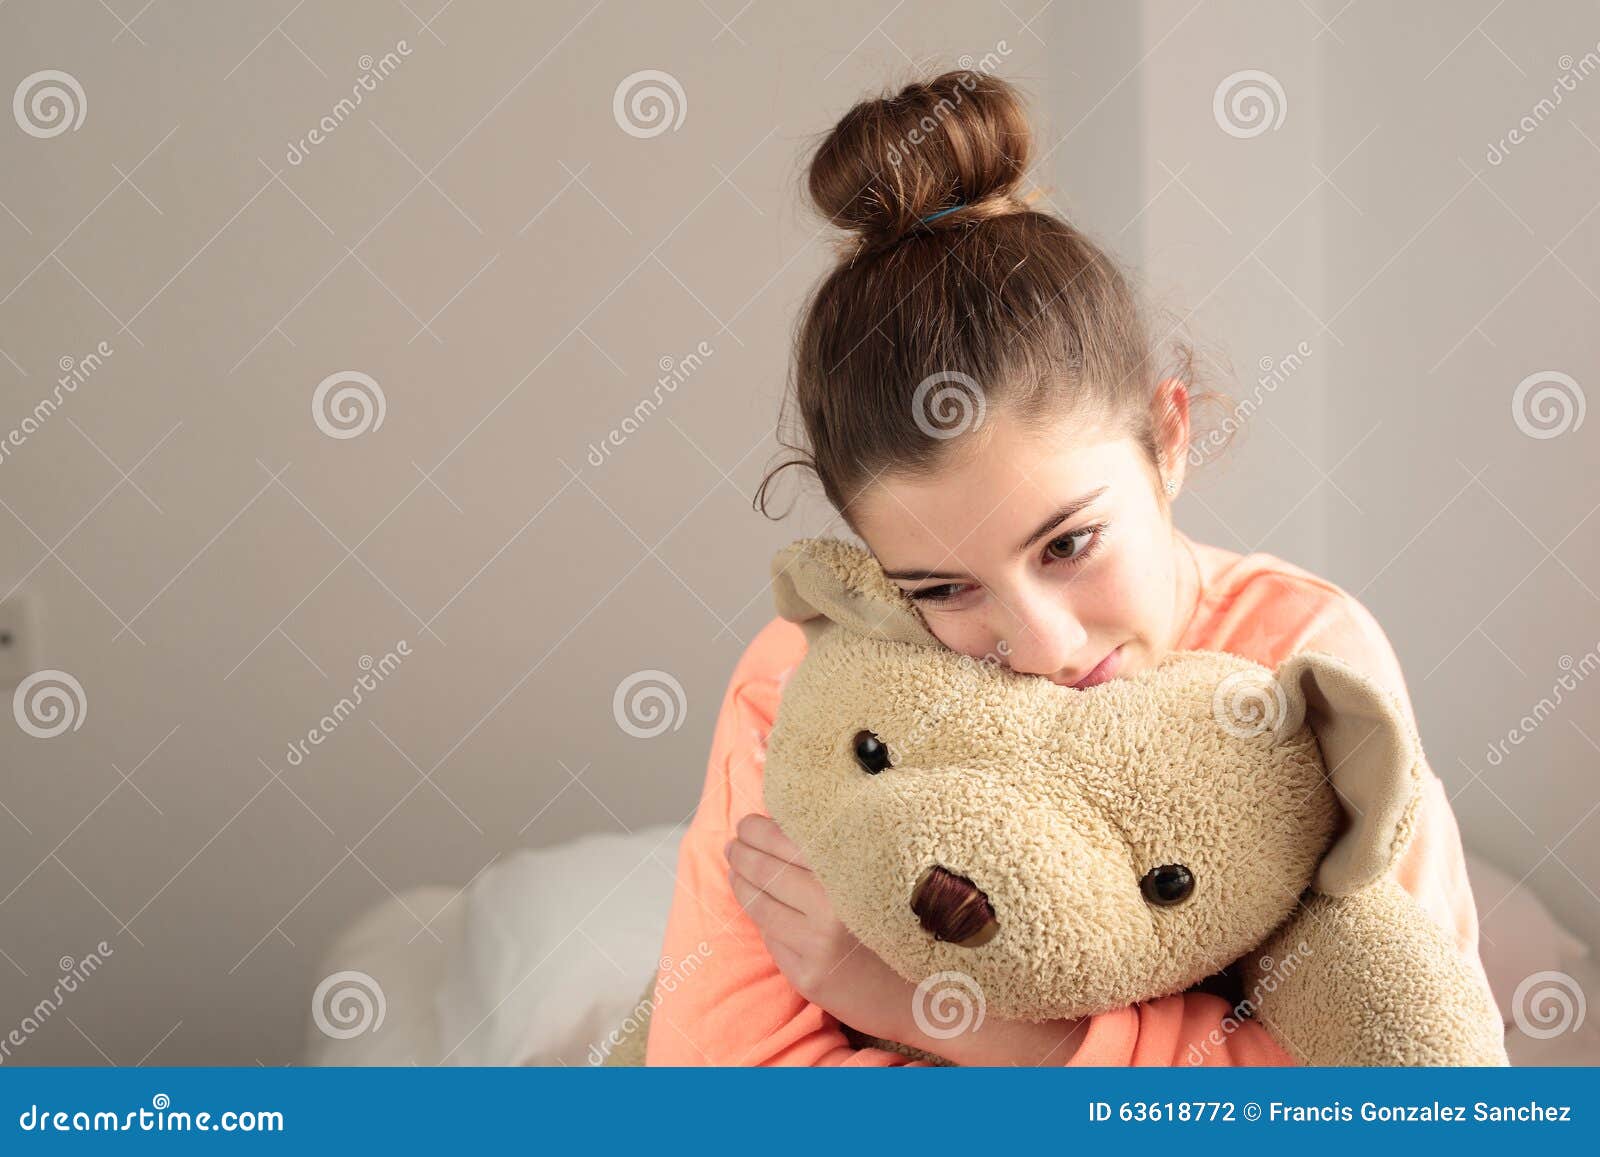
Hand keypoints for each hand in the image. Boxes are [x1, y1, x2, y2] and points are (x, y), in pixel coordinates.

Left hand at [724, 812, 916, 1043]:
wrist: (935, 996)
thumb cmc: (912, 926)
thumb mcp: (885, 877)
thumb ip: (842, 854)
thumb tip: (788, 824)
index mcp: (855, 873)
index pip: (788, 841)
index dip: (759, 830)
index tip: (747, 823)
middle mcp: (834, 908)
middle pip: (766, 871)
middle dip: (741, 853)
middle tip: (733, 843)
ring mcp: (817, 946)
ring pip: (760, 906)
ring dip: (740, 883)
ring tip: (734, 869)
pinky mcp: (808, 977)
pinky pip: (773, 938)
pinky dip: (764, 920)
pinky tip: (761, 908)